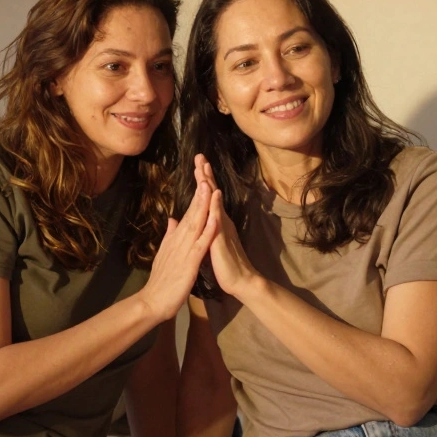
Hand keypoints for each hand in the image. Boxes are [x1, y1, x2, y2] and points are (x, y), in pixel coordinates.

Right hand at [136, 169, 216, 322]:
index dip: (197, 194)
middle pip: (192, 211)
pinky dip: (208, 230)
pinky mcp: (190, 262)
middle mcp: (180, 239)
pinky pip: (201, 244)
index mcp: (177, 237)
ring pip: (196, 223)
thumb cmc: (162, 280)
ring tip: (209, 185)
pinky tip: (215, 218)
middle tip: (204, 168)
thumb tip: (173, 219)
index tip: (202, 176)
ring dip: (203, 204)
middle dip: (200, 190)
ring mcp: (185, 249)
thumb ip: (170, 235)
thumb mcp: (165, 253)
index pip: (189, 211)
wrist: (153, 300)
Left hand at [194, 154, 259, 298]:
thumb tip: (200, 220)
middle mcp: (220, 221)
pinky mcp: (221, 237)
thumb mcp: (210, 244)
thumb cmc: (226, 264)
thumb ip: (206, 230)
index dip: (202, 181)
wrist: (240, 280)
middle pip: (211, 193)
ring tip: (204, 166)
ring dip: (209, 183)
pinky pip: (218, 219)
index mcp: (215, 222)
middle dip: (205, 174)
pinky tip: (214, 192)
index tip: (196, 165)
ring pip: (214, 201)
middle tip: (199, 156)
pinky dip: (215, 204)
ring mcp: (222, 227)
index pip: (206, 198)